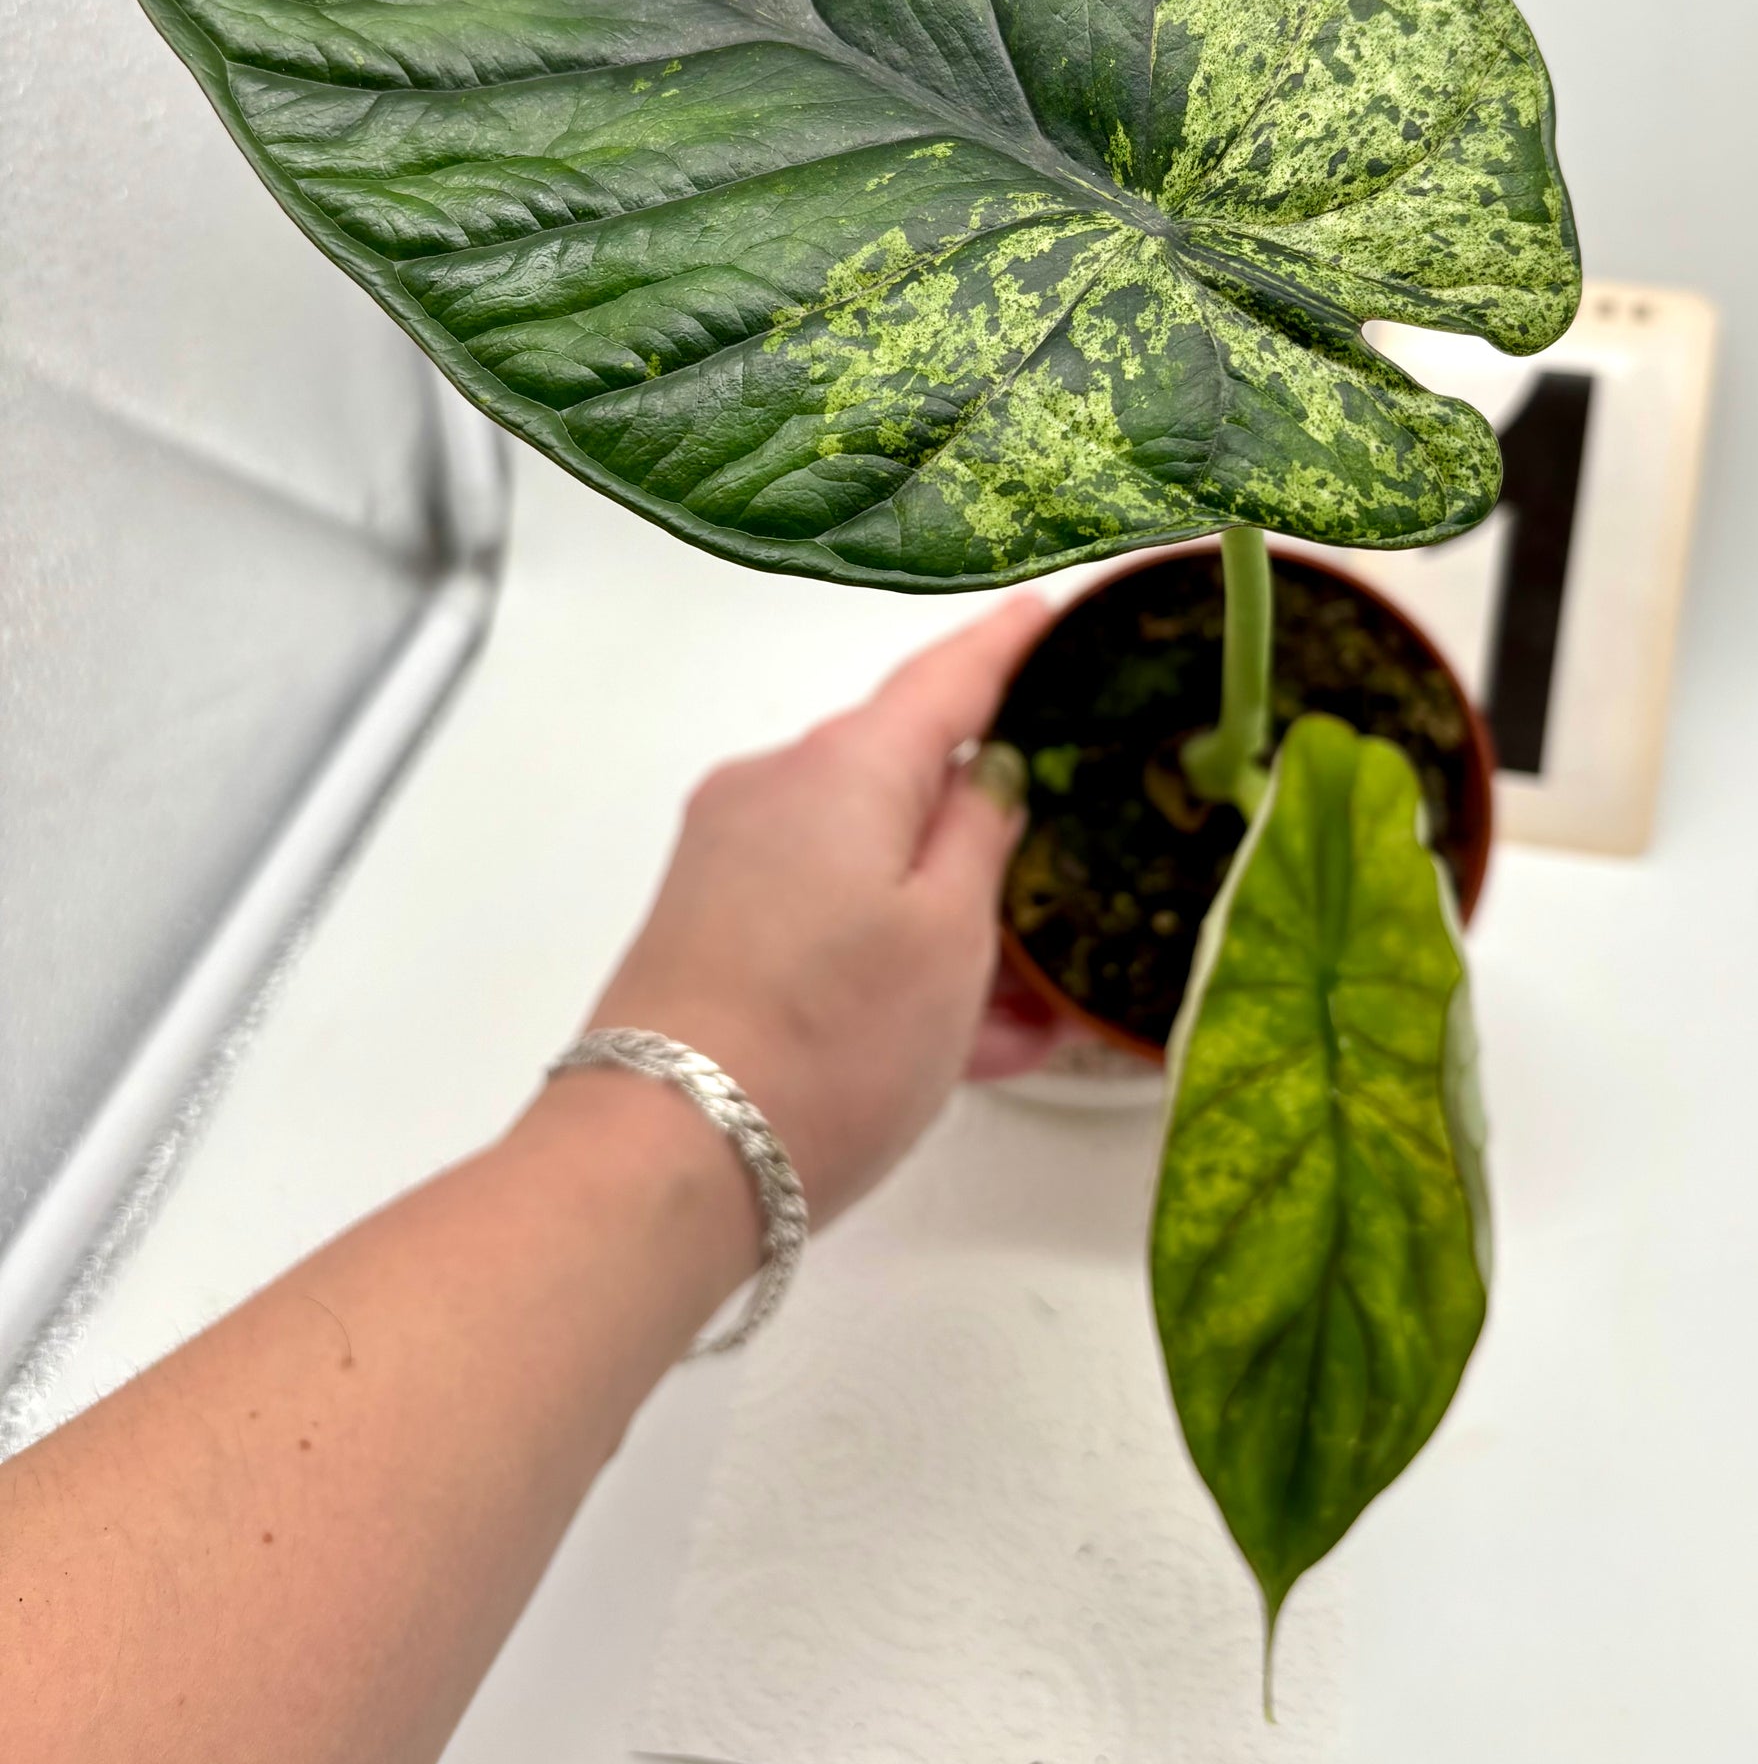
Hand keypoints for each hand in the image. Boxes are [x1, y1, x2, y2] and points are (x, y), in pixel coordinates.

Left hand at [581, 596, 1048, 1220]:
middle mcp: (775, 785)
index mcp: (845, 763)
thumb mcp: (949, 936)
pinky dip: (896, 949)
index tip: (1067, 603)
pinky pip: (828, 910)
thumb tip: (990, 769)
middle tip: (1085, 834)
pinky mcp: (708, 925)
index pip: (952, 671)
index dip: (1019, 639)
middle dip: (993, 808)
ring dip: (953, 905)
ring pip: (872, 853)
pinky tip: (975, 1035)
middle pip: (906, 766)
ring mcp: (731, 857)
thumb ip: (983, 830)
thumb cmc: (829, 1042)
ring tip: (1044, 986)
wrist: (665, 1159)